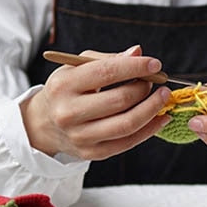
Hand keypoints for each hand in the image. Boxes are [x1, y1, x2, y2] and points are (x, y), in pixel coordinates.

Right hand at [22, 45, 172, 159]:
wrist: (44, 124)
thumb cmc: (67, 90)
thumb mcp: (77, 68)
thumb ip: (108, 59)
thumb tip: (138, 53)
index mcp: (64, 86)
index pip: (105, 73)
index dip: (135, 67)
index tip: (155, 64)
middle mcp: (68, 112)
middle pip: (119, 100)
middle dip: (144, 88)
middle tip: (154, 81)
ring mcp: (80, 136)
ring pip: (127, 124)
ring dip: (151, 109)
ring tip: (162, 97)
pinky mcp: (91, 153)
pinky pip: (127, 142)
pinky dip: (149, 129)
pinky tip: (160, 118)